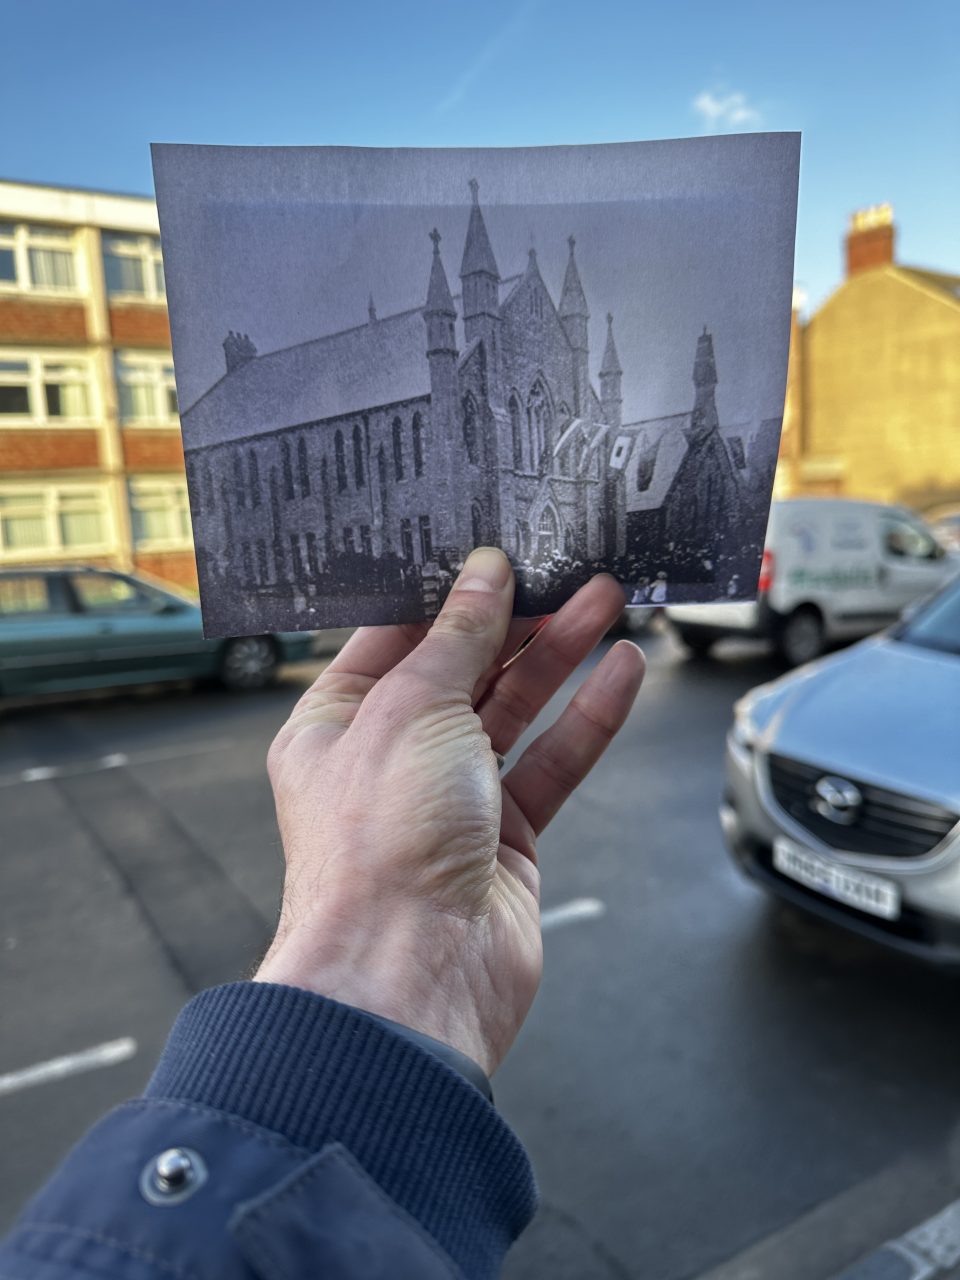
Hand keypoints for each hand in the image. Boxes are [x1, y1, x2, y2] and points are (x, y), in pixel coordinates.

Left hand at [255, 548, 644, 1074]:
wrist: (412, 976)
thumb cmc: (379, 849)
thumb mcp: (412, 709)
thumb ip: (457, 639)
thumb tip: (482, 575)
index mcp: (338, 723)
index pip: (395, 637)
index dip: (446, 592)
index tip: (494, 550)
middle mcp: (392, 757)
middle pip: (463, 668)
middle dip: (516, 617)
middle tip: (567, 570)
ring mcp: (451, 798)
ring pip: (514, 710)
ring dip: (560, 655)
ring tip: (607, 600)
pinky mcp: (505, 836)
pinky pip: (552, 762)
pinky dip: (587, 718)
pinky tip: (620, 674)